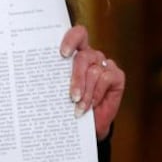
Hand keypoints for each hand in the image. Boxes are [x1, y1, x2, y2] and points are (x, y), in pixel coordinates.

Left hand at [61, 25, 124, 140]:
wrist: (87, 125)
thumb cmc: (70, 106)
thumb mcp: (60, 92)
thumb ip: (58, 79)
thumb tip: (45, 75)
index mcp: (76, 54)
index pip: (78, 35)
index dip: (71, 39)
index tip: (63, 53)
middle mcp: (92, 57)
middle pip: (84, 56)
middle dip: (76, 78)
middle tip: (72, 97)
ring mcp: (106, 65)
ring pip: (94, 71)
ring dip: (85, 93)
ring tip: (79, 108)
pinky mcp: (117, 76)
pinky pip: (106, 79)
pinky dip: (97, 94)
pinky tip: (92, 106)